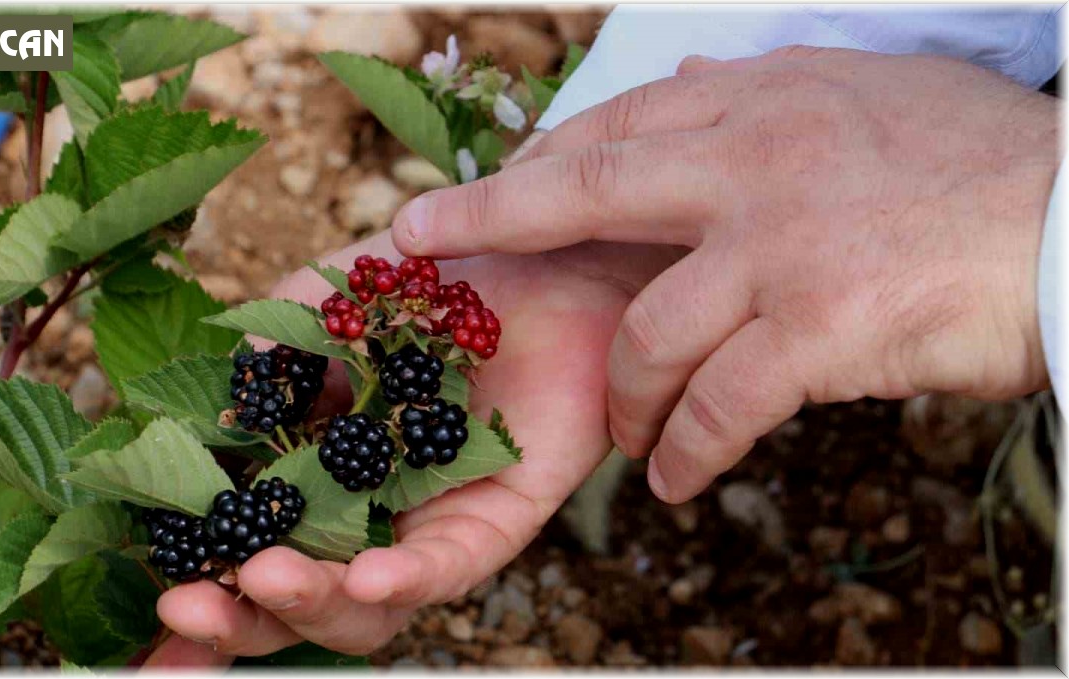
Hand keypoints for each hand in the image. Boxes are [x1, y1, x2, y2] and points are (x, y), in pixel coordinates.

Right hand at [146, 231, 683, 663]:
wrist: (535, 245)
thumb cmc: (429, 282)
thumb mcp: (324, 308)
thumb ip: (267, 361)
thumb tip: (210, 425)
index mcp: (316, 477)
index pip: (249, 552)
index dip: (203, 595)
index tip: (155, 611)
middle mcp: (371, 515)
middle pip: (300, 598)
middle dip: (237, 616)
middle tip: (183, 600)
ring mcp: (433, 521)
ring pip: (370, 602)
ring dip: (311, 601)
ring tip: (263, 576)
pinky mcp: (500, 516)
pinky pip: (456, 564)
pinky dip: (410, 576)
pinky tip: (371, 576)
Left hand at [388, 47, 1059, 503]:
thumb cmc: (975, 164)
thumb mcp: (861, 95)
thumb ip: (762, 95)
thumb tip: (686, 83)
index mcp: (759, 108)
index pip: (614, 132)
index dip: (535, 169)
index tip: (476, 194)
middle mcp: (752, 168)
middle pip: (585, 192)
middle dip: (487, 218)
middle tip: (416, 245)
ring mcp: (779, 248)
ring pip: (652, 332)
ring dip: (629, 399)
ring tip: (632, 440)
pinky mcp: (818, 329)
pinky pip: (720, 404)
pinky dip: (688, 450)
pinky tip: (678, 480)